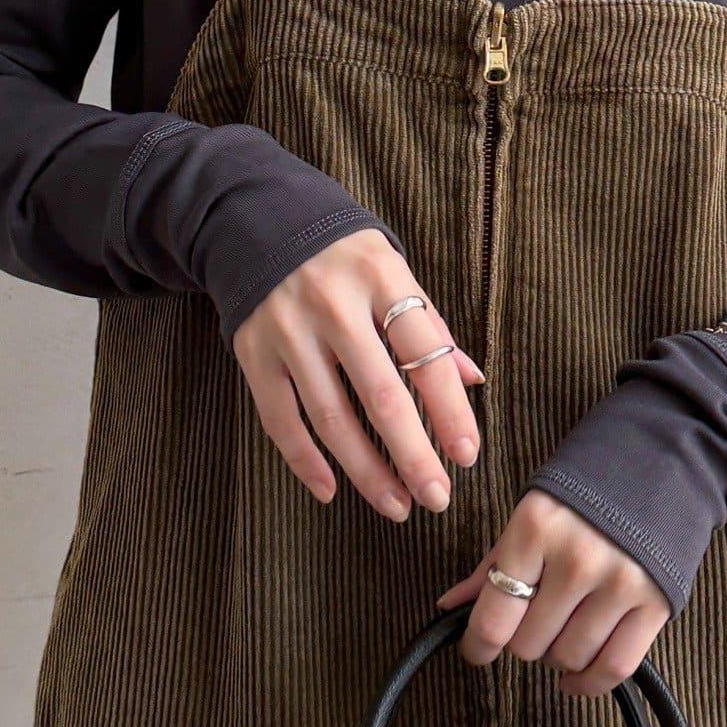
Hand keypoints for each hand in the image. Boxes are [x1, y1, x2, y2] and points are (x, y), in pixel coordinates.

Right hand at [233, 228, 483, 520]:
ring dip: (366, 471)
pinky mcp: (254, 354)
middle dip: (413, 455)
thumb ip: (429, 325)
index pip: (424, 354)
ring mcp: (289, 332)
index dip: (449, 410)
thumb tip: (472, 380)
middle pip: (380, 395)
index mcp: (380, 279)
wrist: (259, 222)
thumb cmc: (344, 260)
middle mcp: (333, 305)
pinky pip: (281, 420)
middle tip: (437, 497)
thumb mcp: (392, 272)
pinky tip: (332, 490)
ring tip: (396, 504)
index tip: (466, 456)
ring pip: (331, 418)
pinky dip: (305, 462)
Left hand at [437, 491, 670, 695]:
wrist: (661, 461)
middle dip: (522, 639)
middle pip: (529, 644)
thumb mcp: (530, 515)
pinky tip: (575, 674)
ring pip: (568, 658)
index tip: (476, 650)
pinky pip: (614, 667)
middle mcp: (577, 558)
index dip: (477, 645)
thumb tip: (449, 607)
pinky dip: (588, 682)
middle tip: (532, 619)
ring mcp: (620, 582)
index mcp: (535, 529)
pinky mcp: (656, 602)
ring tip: (561, 627)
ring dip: (556, 655)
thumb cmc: (586, 490)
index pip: (494, 616)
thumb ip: (491, 565)